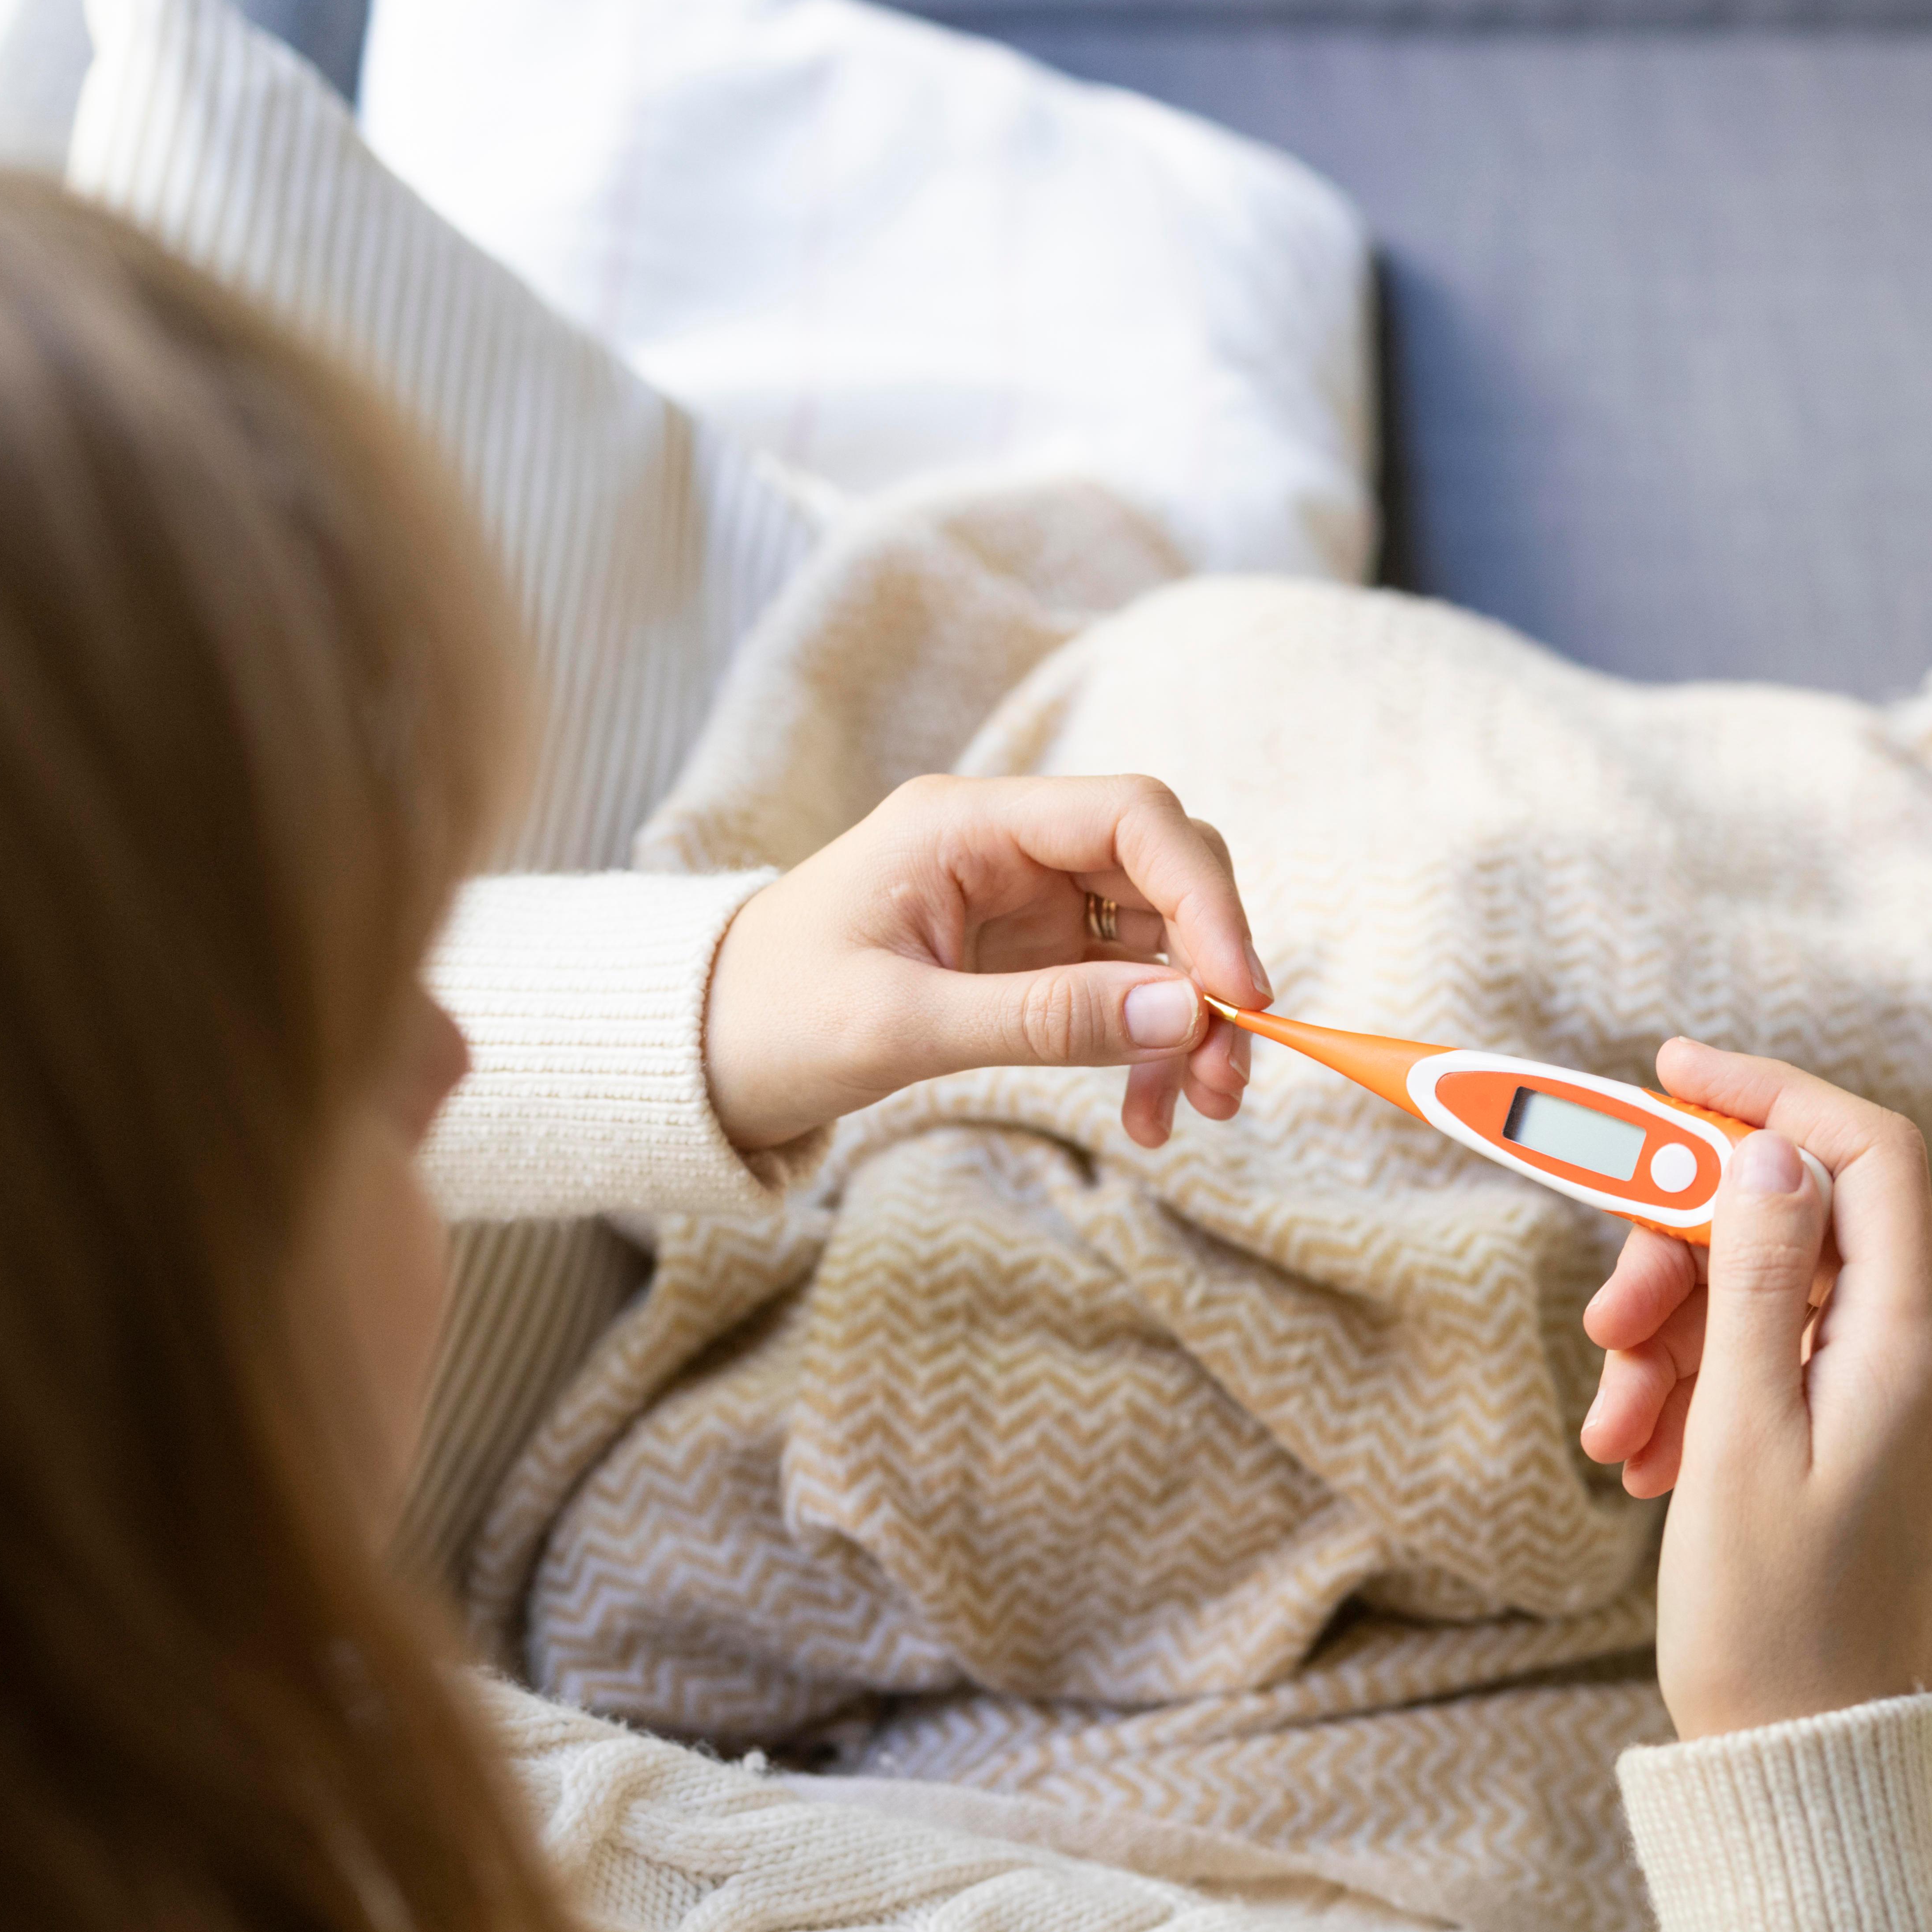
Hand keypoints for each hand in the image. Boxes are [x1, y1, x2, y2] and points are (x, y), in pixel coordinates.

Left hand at [703, 773, 1271, 1152]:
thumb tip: (1183, 1014)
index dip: (1205, 898)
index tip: (1238, 997)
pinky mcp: (1025, 957)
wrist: (693, 1054)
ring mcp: (1021, 901)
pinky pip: (1121, 989)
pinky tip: (1146, 1112)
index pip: (1131, 819)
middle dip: (1210, 969)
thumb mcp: (897, 1027)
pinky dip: (1147, 1047)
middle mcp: (1006, 846)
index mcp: (964, 824)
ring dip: (1189, 1021)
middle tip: (1228, 1073)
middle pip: (1161, 874)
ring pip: (1155, 939)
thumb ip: (1041, 1019)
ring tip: (1197, 1109)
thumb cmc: (767, 1023)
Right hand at [1581, 1043, 1931, 1738]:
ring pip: (1761, 1302)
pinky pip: (1765, 1371)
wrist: (1807, 1760)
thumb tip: (1771, 1155)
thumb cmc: (1771, 1620)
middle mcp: (1918, 1355)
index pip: (1866, 1155)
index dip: (1770, 1096)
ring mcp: (1888, 1399)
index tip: (1667, 1072)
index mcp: (1910, 1343)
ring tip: (1613, 1434)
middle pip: (1793, 1226)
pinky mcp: (1851, 1442)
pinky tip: (1641, 1461)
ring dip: (1669, 1342)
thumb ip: (1752, 1281)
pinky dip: (1693, 1394)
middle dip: (1678, 1253)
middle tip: (1601, 1327)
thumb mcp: (1740, 1433)